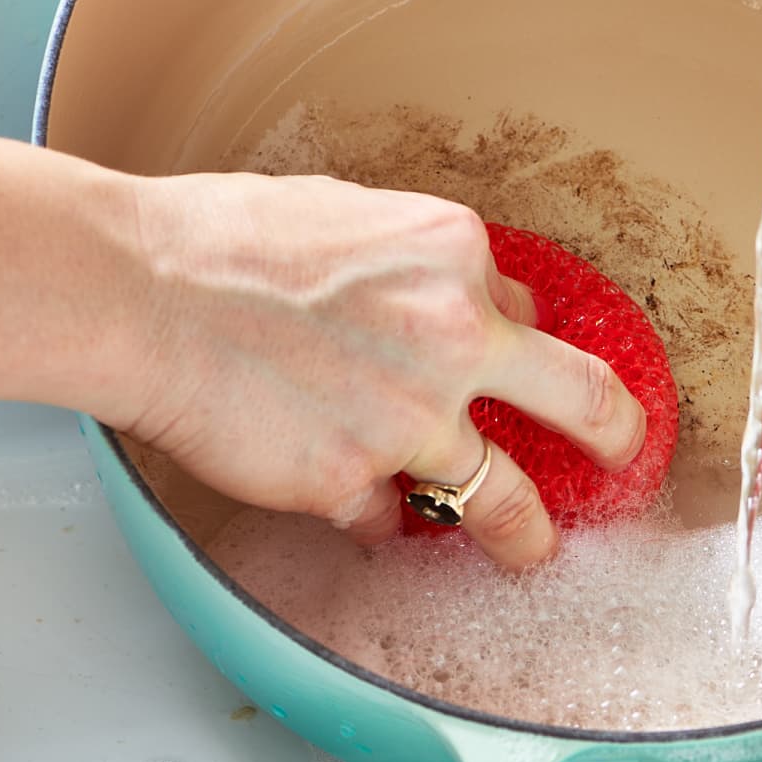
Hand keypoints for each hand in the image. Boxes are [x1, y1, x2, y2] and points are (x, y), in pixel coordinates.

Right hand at [117, 172, 646, 568]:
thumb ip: (410, 261)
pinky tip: (343, 496)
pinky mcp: (351, 480)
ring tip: (529, 549)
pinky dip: (369, 512)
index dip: (507, 337)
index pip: (519, 310)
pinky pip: (382, 516)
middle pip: (582, 401)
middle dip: (614, 434)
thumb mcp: (342, 212)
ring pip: (504, 500)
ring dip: (522, 532)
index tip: (510, 359)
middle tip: (621, 453)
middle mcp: (453, 336)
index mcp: (451, 251)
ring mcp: (409, 418)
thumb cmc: (219, 236)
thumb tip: (445, 297)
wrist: (141, 287)